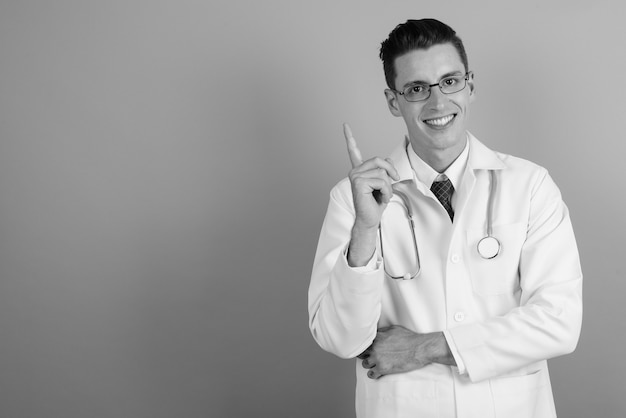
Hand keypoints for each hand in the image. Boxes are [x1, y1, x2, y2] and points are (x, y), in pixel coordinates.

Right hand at [343, 123, 398, 265]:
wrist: (370, 219)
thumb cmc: (376, 204)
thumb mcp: (384, 184)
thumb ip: (383, 170)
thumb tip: (385, 159)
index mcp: (359, 170)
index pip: (353, 151)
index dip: (349, 137)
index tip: (345, 125)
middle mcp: (354, 171)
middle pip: (379, 161)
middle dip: (390, 172)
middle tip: (393, 182)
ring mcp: (355, 176)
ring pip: (383, 173)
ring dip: (388, 186)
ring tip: (382, 196)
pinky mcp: (359, 183)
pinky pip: (382, 181)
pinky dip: (386, 191)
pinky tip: (379, 199)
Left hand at [357, 326, 454, 378]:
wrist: (419, 349)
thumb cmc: (410, 338)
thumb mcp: (394, 329)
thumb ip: (382, 331)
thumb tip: (376, 333)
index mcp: (377, 337)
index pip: (363, 341)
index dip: (364, 345)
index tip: (365, 348)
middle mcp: (375, 347)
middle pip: (361, 352)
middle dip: (364, 354)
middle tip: (368, 356)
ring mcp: (378, 358)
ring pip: (364, 364)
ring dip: (368, 364)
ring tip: (373, 365)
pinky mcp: (383, 368)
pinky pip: (371, 374)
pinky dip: (372, 374)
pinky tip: (375, 373)